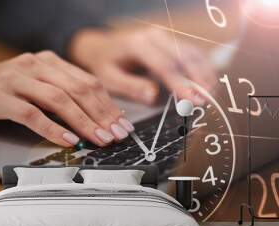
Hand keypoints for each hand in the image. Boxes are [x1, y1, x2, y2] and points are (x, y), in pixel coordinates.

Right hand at [0, 51, 134, 146]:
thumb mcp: (33, 87)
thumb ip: (60, 96)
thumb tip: (94, 117)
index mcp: (47, 62)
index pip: (86, 82)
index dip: (108, 104)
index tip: (122, 124)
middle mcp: (35, 65)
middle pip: (78, 89)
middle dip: (102, 114)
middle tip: (117, 135)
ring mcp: (17, 80)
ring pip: (59, 100)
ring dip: (83, 122)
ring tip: (100, 139)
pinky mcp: (0, 98)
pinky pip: (32, 114)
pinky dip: (53, 128)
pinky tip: (68, 140)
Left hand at [69, 27, 216, 104]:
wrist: (102, 49)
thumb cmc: (104, 66)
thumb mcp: (109, 80)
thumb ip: (131, 88)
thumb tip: (154, 97)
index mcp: (137, 44)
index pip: (165, 65)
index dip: (181, 84)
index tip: (193, 100)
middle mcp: (155, 36)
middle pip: (184, 57)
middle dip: (198, 79)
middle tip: (208, 101)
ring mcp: (165, 37)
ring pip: (192, 53)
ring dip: (204, 74)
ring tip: (211, 96)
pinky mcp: (172, 42)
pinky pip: (192, 54)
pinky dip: (202, 69)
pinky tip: (207, 84)